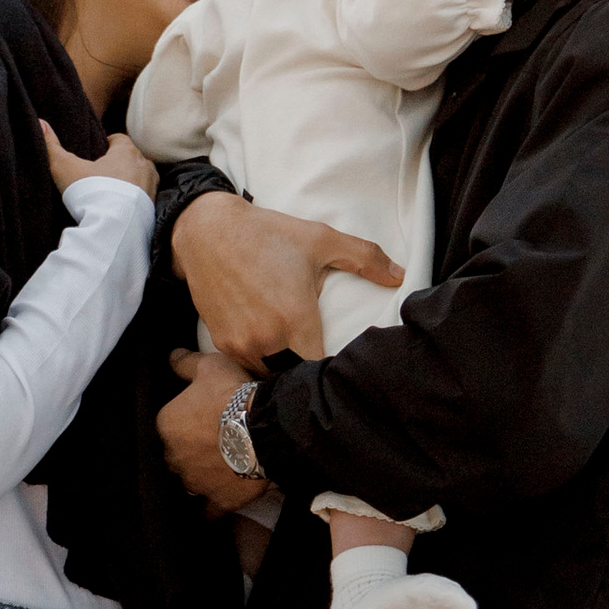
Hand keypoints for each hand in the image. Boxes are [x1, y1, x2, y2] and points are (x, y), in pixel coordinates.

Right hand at [42, 121, 156, 199]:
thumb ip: (53, 146)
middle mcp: (144, 166)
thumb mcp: (65, 168)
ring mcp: (151, 187)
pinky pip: (145, 200)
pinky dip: (135, 202)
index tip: (97, 153)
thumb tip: (41, 123)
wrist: (114, 228)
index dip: (107, 143)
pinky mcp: (153, 208)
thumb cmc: (91, 193)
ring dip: (130, 182)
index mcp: (126, 151)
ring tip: (112, 193)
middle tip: (101, 174)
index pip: (119, 139)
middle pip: (132, 158)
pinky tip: (121, 210)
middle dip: (119, 164)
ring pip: (141, 178)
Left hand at [156, 348, 269, 512]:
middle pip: (178, 456)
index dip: (187, 423)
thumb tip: (171, 356)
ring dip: (201, 476)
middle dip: (191, 451)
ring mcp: (195, 482)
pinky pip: (209, 511)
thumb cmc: (232, 393)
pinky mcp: (217, 500)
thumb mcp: (209, 366)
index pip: (169, 427)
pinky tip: (217, 503)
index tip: (204, 419)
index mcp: (166, 426)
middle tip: (215, 442)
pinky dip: (211, 509)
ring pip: (192, 482)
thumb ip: (185, 363)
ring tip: (221, 468)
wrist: (263, 427)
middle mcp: (173, 458)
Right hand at [171, 195, 399, 364]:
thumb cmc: (267, 234)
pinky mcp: (223, 343)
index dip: (332, 371)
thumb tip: (401, 274)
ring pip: (269, 374)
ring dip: (282, 368)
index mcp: (295, 319)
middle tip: (320, 363)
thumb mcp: (320, 239)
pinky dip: (260, 360)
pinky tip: (270, 344)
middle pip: (295, 375)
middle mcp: (267, 339)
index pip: (320, 368)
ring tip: (295, 354)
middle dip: (308, 372)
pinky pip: (248, 364)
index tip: (342, 366)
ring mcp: (241, 344)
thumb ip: (365, 257)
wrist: (207, 232)